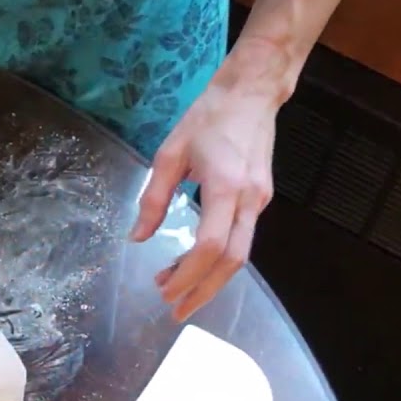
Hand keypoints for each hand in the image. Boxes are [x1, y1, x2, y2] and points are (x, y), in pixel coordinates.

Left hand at [129, 42, 285, 322]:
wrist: (252, 92)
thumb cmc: (208, 117)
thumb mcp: (169, 154)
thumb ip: (153, 198)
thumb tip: (138, 237)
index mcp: (226, 187)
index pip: (210, 246)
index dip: (188, 275)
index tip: (165, 291)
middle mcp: (250, 200)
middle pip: (232, 262)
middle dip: (203, 290)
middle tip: (174, 309)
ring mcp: (260, 200)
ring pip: (241, 255)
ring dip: (210, 278)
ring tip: (177, 288)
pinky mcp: (262, 198)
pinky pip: (242, 239)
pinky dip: (219, 260)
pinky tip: (194, 263)